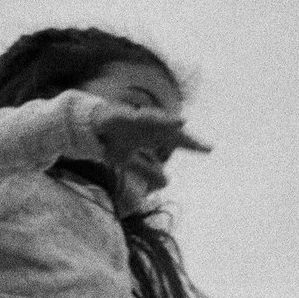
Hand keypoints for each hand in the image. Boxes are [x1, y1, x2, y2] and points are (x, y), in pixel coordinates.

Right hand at [89, 103, 211, 168]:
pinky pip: (127, 116)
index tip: (209, 149)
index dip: (192, 144)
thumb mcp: (129, 162)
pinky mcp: (117, 115)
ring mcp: (133, 119)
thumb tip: (167, 182)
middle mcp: (146, 126)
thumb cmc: (113, 141)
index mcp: (152, 136)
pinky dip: (134, 117)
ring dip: (166, 120)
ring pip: (153, 119)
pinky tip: (139, 117)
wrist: (89, 129)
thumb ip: (147, 170)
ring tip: (182, 122)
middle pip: (169, 130)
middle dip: (183, 133)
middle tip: (200, 140)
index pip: (176, 140)